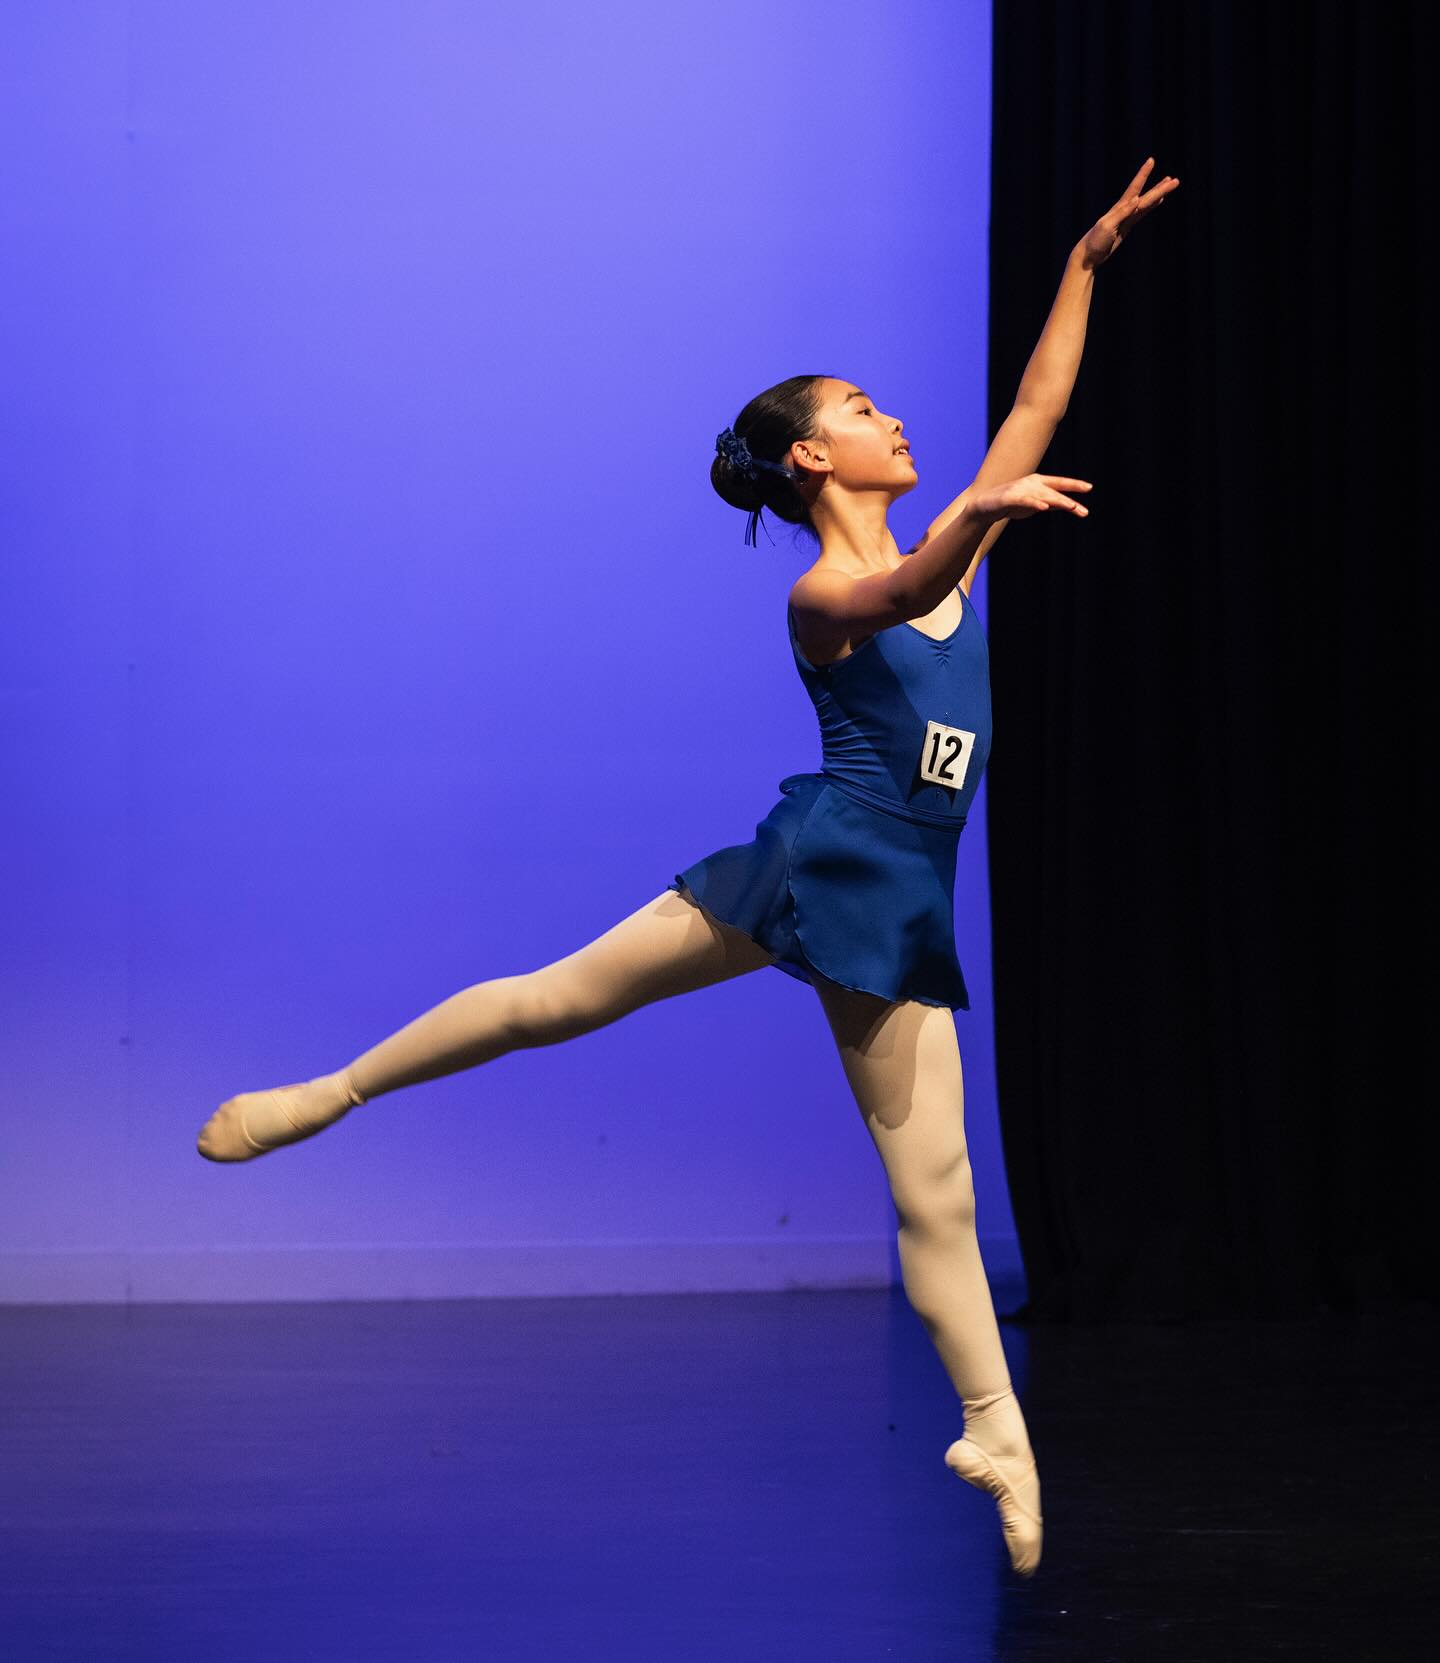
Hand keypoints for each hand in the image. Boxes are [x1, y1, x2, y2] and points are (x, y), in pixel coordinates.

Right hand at [968, 474, 1092, 525]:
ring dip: (1057, 501)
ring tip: (1071, 507)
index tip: (1089, 487)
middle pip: (1054, 491)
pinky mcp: (1009, 498)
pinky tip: (1044, 507)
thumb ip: (1050, 503)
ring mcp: (1020, 490)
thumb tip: (1069, 504)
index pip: (1059, 483)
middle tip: (1083, 511)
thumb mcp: (1034, 504)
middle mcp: (1031, 483)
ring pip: (1043, 496)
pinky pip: (1025, 501)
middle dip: (1069, 500)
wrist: (984, 507)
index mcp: (1038, 482)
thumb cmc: (1011, 504)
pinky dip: (1035, 503)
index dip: (1074, 484)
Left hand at [1078, 157, 1178, 269]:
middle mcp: (1125, 210)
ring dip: (1158, 193)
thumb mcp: (1107, 226)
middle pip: (1146, 196)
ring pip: (1147, 202)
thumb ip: (1122, 213)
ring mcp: (1127, 218)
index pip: (1135, 188)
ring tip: (1169, 184)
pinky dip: (1151, 206)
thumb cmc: (1095, 241)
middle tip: (1175, 180)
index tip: (1151, 160)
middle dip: (1160, 188)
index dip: (1143, 174)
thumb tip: (1136, 199)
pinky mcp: (1127, 226)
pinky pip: (1143, 213)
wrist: (1088, 255)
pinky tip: (1158, 201)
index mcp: (1120, 208)